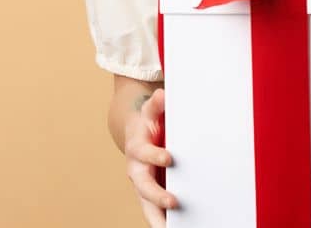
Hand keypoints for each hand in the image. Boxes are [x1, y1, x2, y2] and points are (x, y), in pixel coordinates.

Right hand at [124, 88, 177, 226]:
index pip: (145, 152)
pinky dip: (160, 221)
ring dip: (156, 216)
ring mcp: (142, 183)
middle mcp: (137, 169)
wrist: (137, 135)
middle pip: (143, 185)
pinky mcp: (149, 192)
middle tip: (173, 202)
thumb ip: (157, 104)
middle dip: (156, 194)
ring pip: (145, 203)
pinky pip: (153, 210)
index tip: (169, 159)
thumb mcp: (152, 111)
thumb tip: (161, 94)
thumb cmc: (150, 123)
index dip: (155, 155)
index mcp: (138, 148)